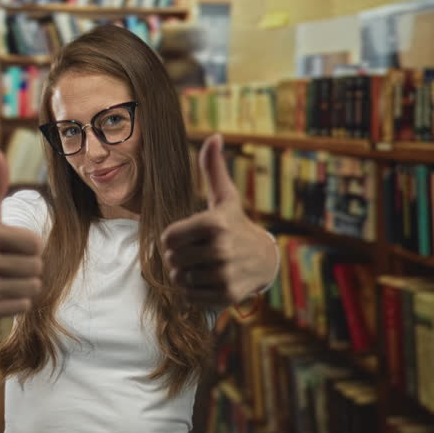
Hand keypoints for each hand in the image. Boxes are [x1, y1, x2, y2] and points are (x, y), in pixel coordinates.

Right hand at [0, 148, 43, 318]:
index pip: (36, 244)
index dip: (29, 243)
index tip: (11, 243)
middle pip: (36, 267)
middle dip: (28, 264)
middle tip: (8, 261)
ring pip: (32, 287)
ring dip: (25, 282)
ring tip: (5, 276)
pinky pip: (23, 306)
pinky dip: (17, 300)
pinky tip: (0, 291)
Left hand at [160, 134, 277, 305]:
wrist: (265, 260)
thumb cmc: (235, 224)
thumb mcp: (225, 196)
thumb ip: (213, 168)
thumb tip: (214, 135)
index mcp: (215, 222)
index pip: (168, 238)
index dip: (172, 238)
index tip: (187, 236)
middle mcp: (221, 249)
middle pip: (172, 260)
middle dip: (178, 258)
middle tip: (195, 253)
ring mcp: (224, 274)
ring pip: (179, 279)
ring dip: (184, 274)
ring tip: (200, 266)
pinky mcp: (226, 295)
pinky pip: (189, 296)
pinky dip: (192, 291)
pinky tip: (207, 279)